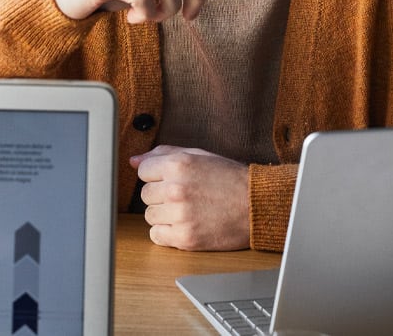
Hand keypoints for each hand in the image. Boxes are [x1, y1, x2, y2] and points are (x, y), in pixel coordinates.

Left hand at [130, 144, 249, 250]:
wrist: (258, 206)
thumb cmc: (230, 179)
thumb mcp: (199, 156)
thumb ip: (164, 154)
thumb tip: (134, 160)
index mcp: (178, 164)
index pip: (143, 170)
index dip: (157, 176)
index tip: (170, 180)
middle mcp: (176, 188)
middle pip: (145, 194)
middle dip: (161, 195)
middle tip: (183, 196)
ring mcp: (180, 215)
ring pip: (149, 215)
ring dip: (164, 215)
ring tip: (186, 210)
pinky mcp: (185, 238)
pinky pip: (156, 236)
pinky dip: (167, 233)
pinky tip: (184, 224)